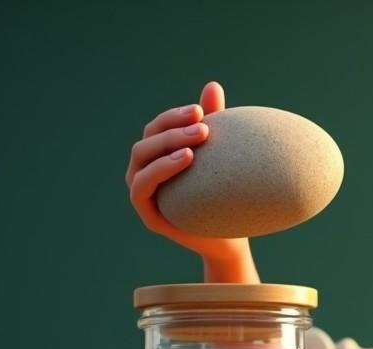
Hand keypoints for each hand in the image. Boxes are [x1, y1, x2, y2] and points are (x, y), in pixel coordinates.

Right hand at [125, 81, 257, 281]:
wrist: (230, 240)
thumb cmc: (225, 197)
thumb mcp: (221, 157)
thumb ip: (214, 123)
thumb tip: (212, 84)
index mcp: (159, 155)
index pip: (159, 126)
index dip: (175, 116)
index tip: (202, 111)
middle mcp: (145, 170)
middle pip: (148, 138)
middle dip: (173, 127)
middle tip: (204, 125)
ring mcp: (142, 191)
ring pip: (142, 157)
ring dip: (167, 144)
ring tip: (198, 140)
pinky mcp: (147, 213)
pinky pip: (143, 185)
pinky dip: (161, 169)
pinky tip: (187, 159)